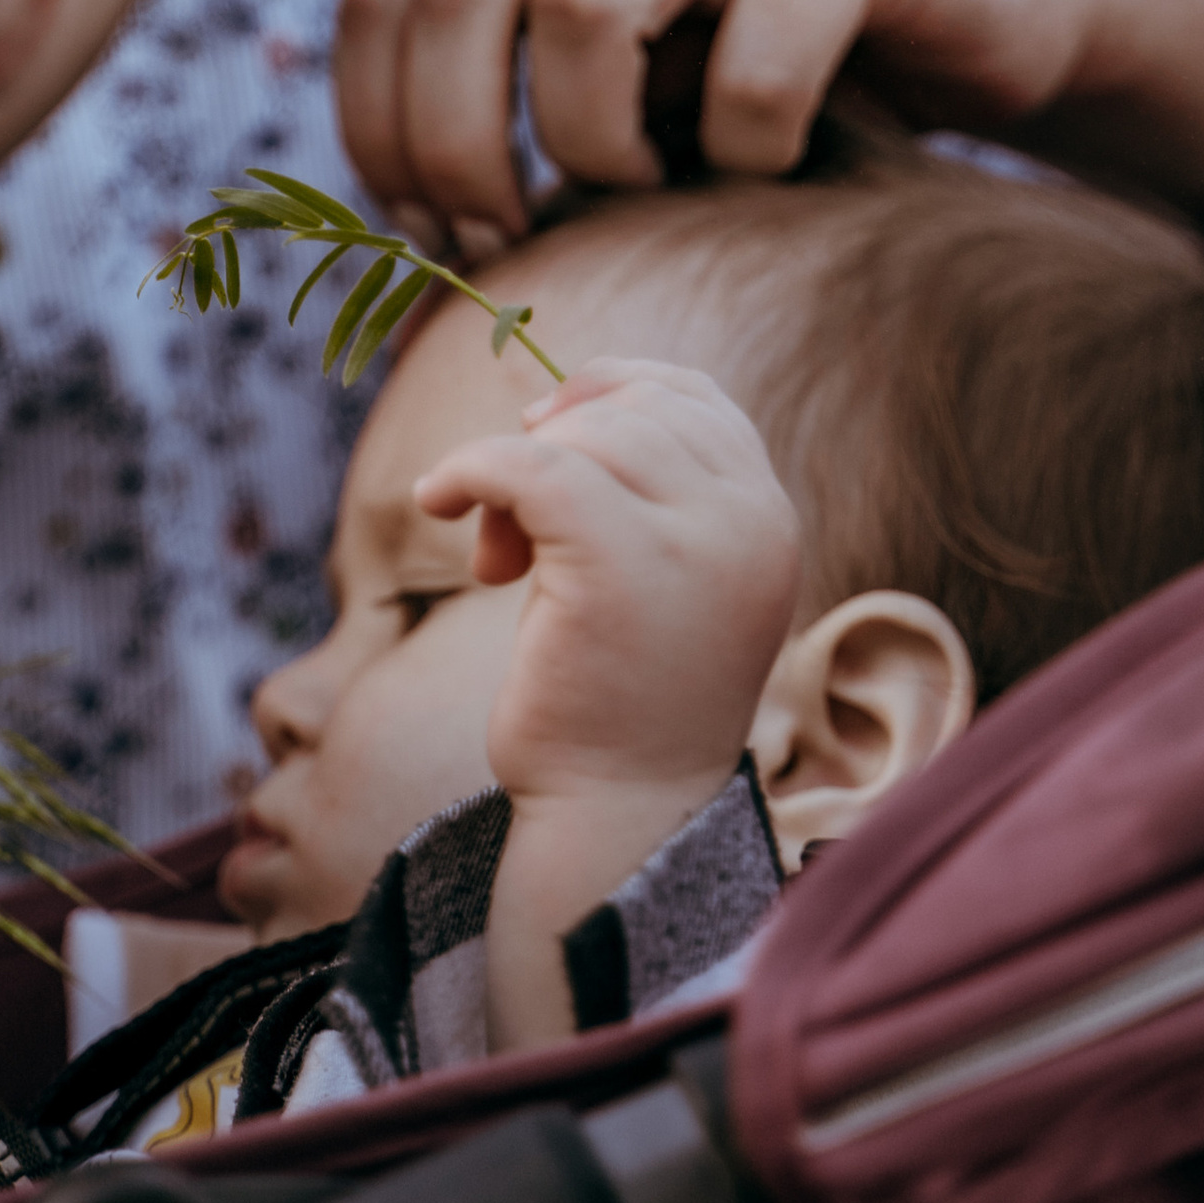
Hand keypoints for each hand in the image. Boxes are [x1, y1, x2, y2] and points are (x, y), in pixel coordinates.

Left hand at [337, 0, 1100, 248]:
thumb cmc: (785, 74)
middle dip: (458, 146)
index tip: (436, 236)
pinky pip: (752, 58)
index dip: (379, 131)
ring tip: (648, 192)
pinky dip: (744, 149)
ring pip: (580, 6)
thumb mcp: (632, 84)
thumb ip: (521, 108)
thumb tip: (404, 236)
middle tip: (510, 238)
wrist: (992, 6)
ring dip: (594, 143)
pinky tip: (772, 166)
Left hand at [413, 356, 806, 818]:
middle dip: (557, 446)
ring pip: (583, 434)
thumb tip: (549, 404)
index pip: (698, 399)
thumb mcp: (658, 575)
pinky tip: (435, 499)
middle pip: (632, 410)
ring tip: (499, 560)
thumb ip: (644, 493)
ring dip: (514, 473)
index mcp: (768, 522)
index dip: (614, 390)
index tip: (548, 430)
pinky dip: (470, 466)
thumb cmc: (621, 698)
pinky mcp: (618, 563)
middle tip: (513, 534)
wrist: (619, 812)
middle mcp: (749, 523)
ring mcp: (694, 541)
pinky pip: (528, 465)